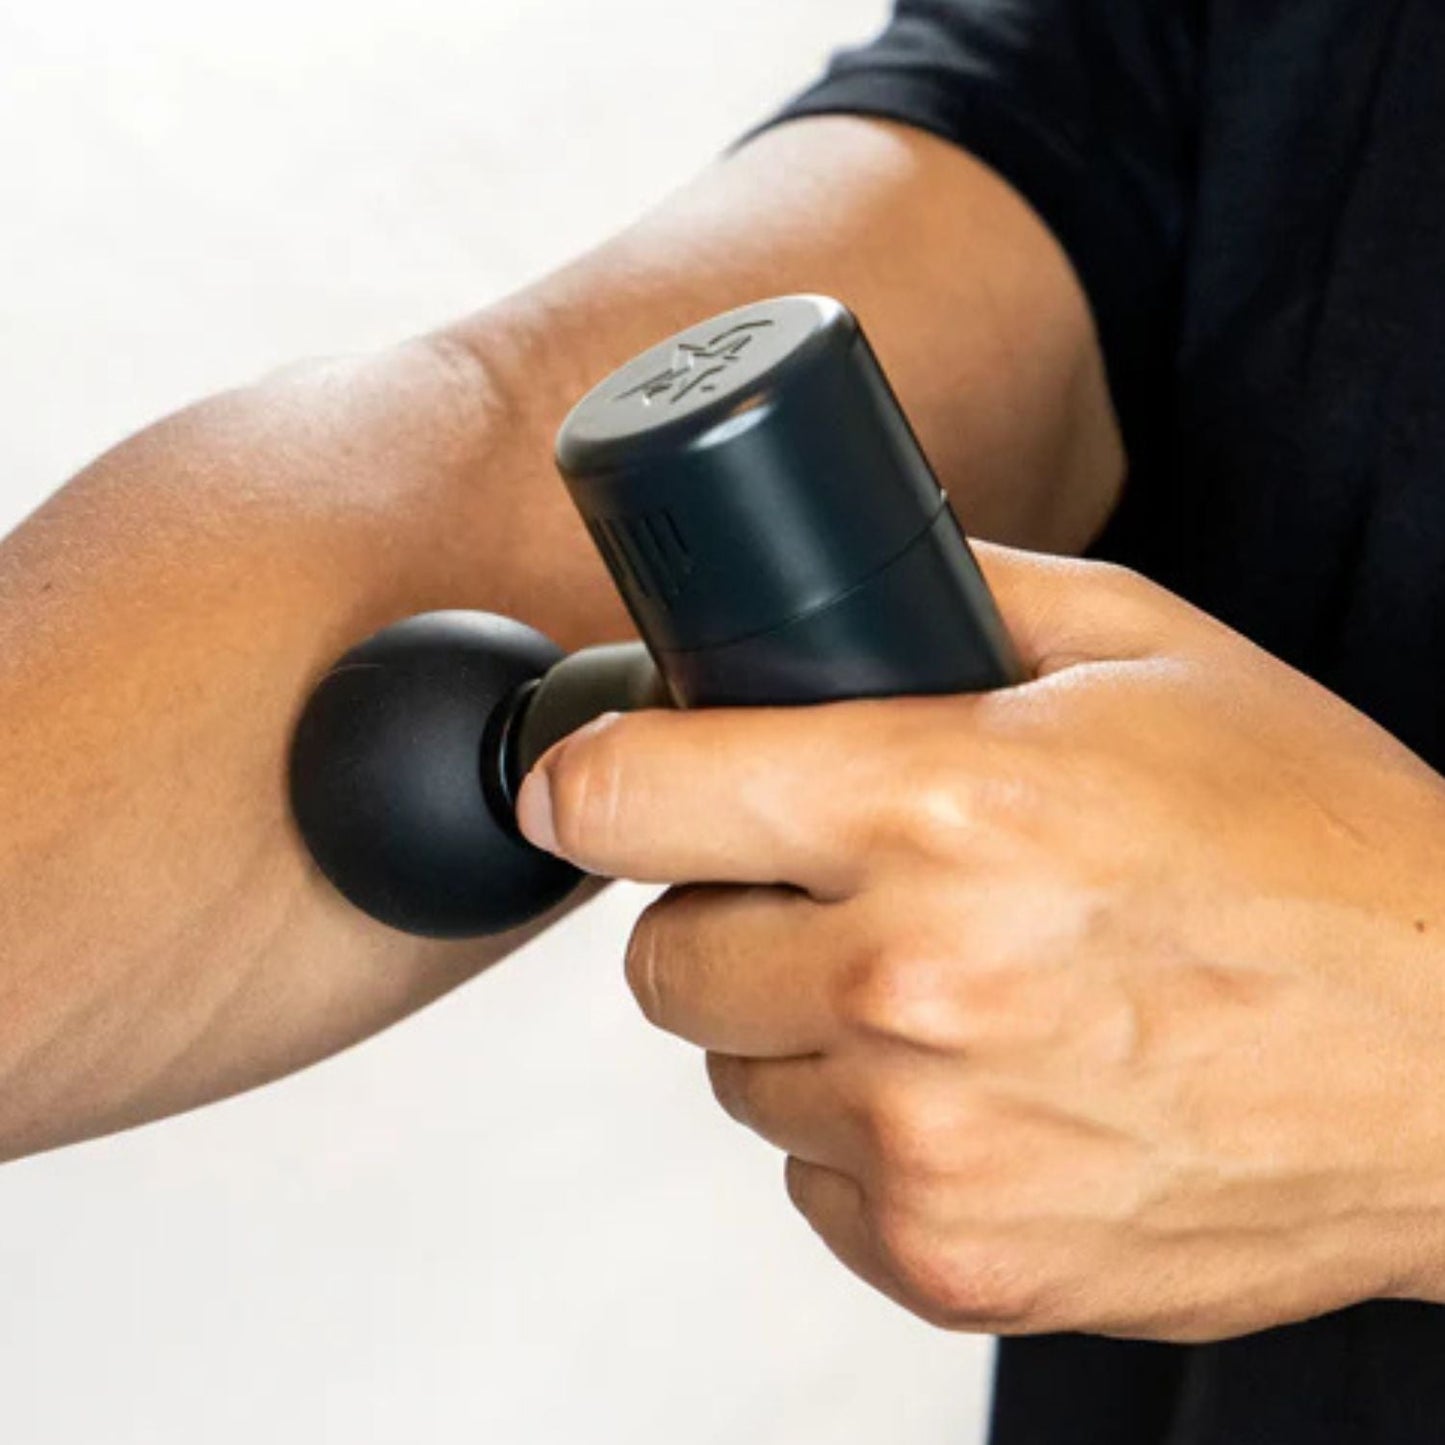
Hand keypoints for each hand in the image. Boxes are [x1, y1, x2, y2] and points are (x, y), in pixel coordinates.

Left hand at [517, 545, 1444, 1341]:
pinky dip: (858, 1129)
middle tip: (822, 881)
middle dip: (717, 908)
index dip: (589, 778)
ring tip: (929, 982)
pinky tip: (973, 1080)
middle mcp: (910, 986)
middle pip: (657, 956)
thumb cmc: (1313, 845)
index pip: (632, 796)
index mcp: (941, 805)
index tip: (582, 781)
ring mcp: (925, 1143)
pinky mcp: (953, 1258)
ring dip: (791, 1022)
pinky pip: (808, 1176)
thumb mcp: (1140, 651)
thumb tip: (803, 594)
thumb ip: (948, 599)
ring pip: (731, 1070)